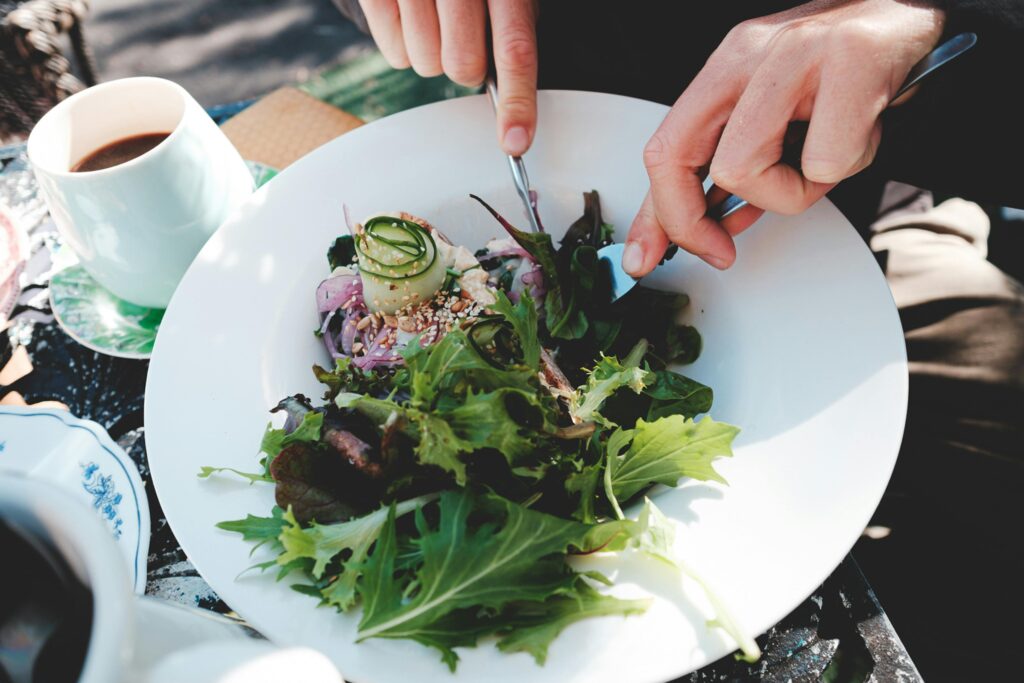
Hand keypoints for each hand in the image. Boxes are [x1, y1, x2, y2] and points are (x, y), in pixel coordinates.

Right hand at [359, 0, 537, 154]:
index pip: (515, 48)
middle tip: (462, 36)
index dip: (517, 100)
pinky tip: (411, 17)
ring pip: (425, 65)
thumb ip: (512, 33)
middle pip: (462, 66)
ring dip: (432, 56)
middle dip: (465, 66)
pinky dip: (404, 47)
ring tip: (434, 20)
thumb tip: (513, 102)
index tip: (516, 141)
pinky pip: (395, 54)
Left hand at [622, 0, 944, 275]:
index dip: (655, 216)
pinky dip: (847, 167)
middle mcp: (749, 53)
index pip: (663, 148)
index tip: (650, 257)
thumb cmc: (844, 73)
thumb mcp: (775, 116)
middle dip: (691, 222)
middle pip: (677, 157)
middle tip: (722, 248)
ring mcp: (796, 53)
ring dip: (789, 191)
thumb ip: (732, 167)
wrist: (912, 14)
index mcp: (727, 67)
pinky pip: (825, 162)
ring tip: (824, 161)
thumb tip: (703, 228)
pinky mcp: (849, 60)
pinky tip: (861, 135)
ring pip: (744, 168)